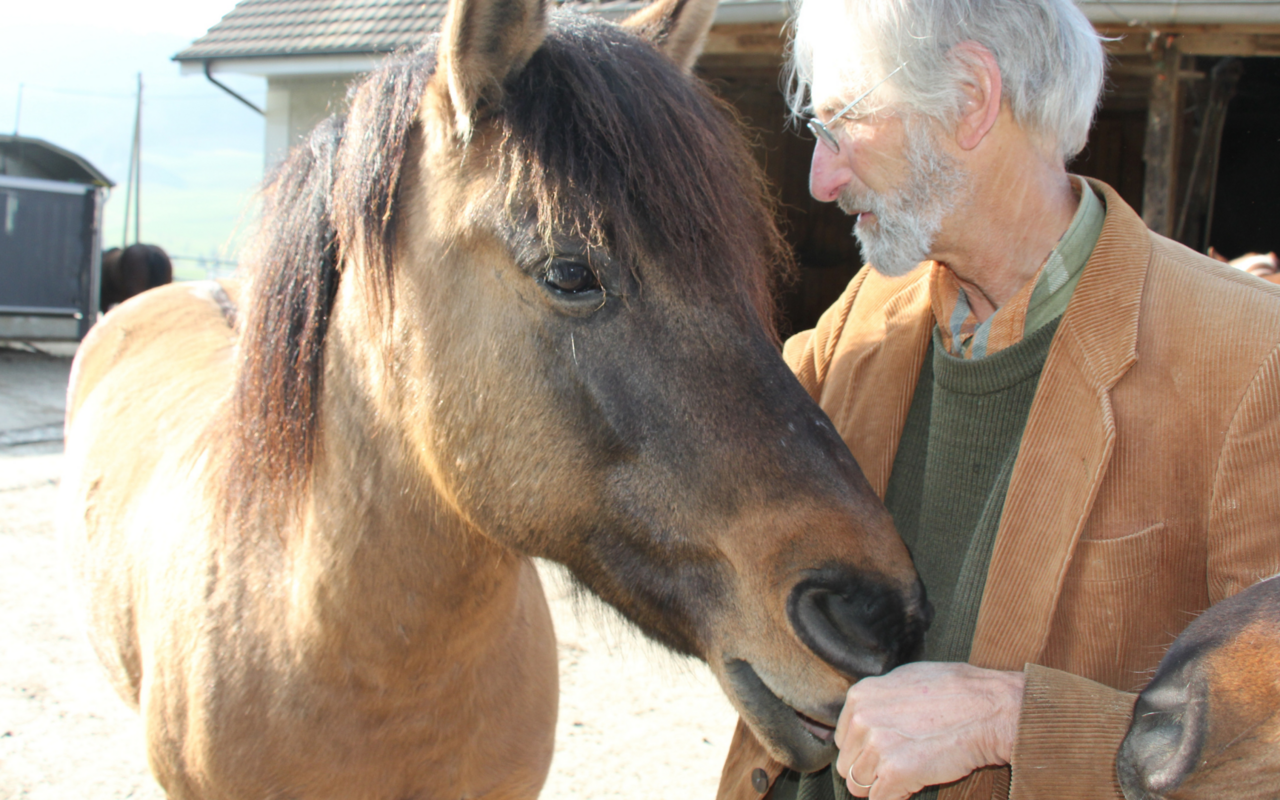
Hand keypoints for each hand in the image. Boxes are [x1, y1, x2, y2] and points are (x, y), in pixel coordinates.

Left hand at [833, 662, 1024, 799]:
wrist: (993, 709)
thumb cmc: (958, 692)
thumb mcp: (907, 680)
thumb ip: (878, 700)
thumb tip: (862, 716)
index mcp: (860, 696)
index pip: (843, 740)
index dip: (865, 750)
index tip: (888, 750)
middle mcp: (862, 719)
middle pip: (848, 765)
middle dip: (871, 771)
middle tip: (902, 763)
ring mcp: (877, 746)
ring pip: (860, 786)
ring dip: (884, 786)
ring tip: (912, 770)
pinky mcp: (895, 772)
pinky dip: (897, 797)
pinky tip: (917, 782)